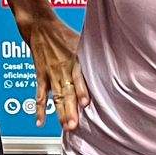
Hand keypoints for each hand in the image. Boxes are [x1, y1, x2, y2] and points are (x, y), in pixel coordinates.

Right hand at [17, 9, 88, 131]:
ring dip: (60, 113)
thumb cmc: (63, 34)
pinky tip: (41, 122)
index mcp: (74, 61)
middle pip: (66, 93)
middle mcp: (62, 70)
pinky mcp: (41, 77)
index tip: (85, 103)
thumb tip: (115, 62)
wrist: (40, 27)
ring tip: (65, 127)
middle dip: (70, 110)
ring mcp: (50, 75)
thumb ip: (94, 55)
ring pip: (55, 97)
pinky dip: (39, 109)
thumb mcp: (81, 41)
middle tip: (74, 125)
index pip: (78, 78)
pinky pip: (40, 95)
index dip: (81, 90)